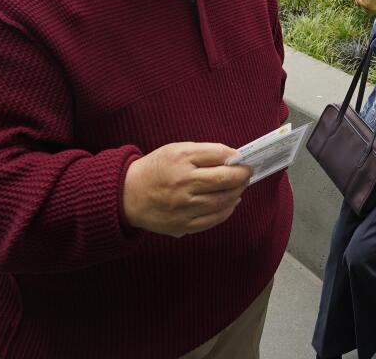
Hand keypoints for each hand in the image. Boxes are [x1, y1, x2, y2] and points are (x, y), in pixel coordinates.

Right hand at [121, 142, 251, 237]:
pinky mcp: (181, 225)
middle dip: (242, 176)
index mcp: (181, 160)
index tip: (244, 159)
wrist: (127, 195)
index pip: (219, 156)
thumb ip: (206, 152)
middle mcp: (182, 183)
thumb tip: (234, 157)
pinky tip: (230, 203)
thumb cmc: (156, 168)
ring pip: (222, 201)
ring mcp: (182, 207)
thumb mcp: (177, 150)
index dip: (237, 158)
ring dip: (237, 193)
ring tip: (240, 186)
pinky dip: (226, 211)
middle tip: (247, 173)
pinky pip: (212, 220)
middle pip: (224, 180)